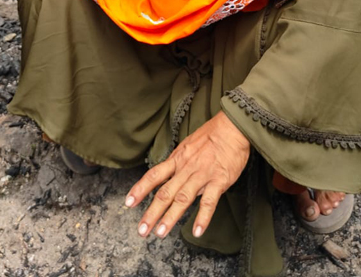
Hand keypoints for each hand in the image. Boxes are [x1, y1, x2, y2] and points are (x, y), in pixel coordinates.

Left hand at [125, 111, 249, 239]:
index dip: (140, 189)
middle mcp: (186, 169)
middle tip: (142, 230)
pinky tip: (197, 231)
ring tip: (160, 233)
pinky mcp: (219, 181)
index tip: (128, 203)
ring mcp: (202, 175)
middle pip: (165, 193)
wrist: (232, 127)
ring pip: (183, 199)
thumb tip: (170, 175)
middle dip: (152, 213)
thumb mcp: (188, 146)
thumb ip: (179, 163)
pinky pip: (209, 202)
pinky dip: (203, 217)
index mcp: (177, 160)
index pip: (154, 176)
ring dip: (170, 217)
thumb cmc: (211, 135)